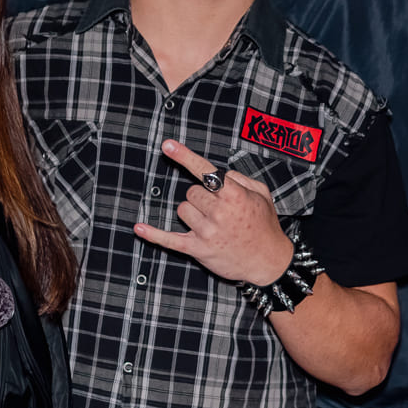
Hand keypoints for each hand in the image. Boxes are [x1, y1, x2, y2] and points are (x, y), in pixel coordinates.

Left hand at [134, 140, 294, 283]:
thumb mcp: (262, 194)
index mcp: (234, 195)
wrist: (269, 261)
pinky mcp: (198, 249)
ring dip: (193, 213)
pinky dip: (153, 234)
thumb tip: (219, 173)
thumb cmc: (264, 225)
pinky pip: (170, 239)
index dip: (184, 157)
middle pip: (191, 192)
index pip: (205, 171)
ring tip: (212, 224)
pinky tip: (138, 228)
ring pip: (182, 210)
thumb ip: (240, 178)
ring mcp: (207, 232)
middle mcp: (219, 212)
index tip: (167, 145)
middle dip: (201, 197)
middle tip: (218, 209)